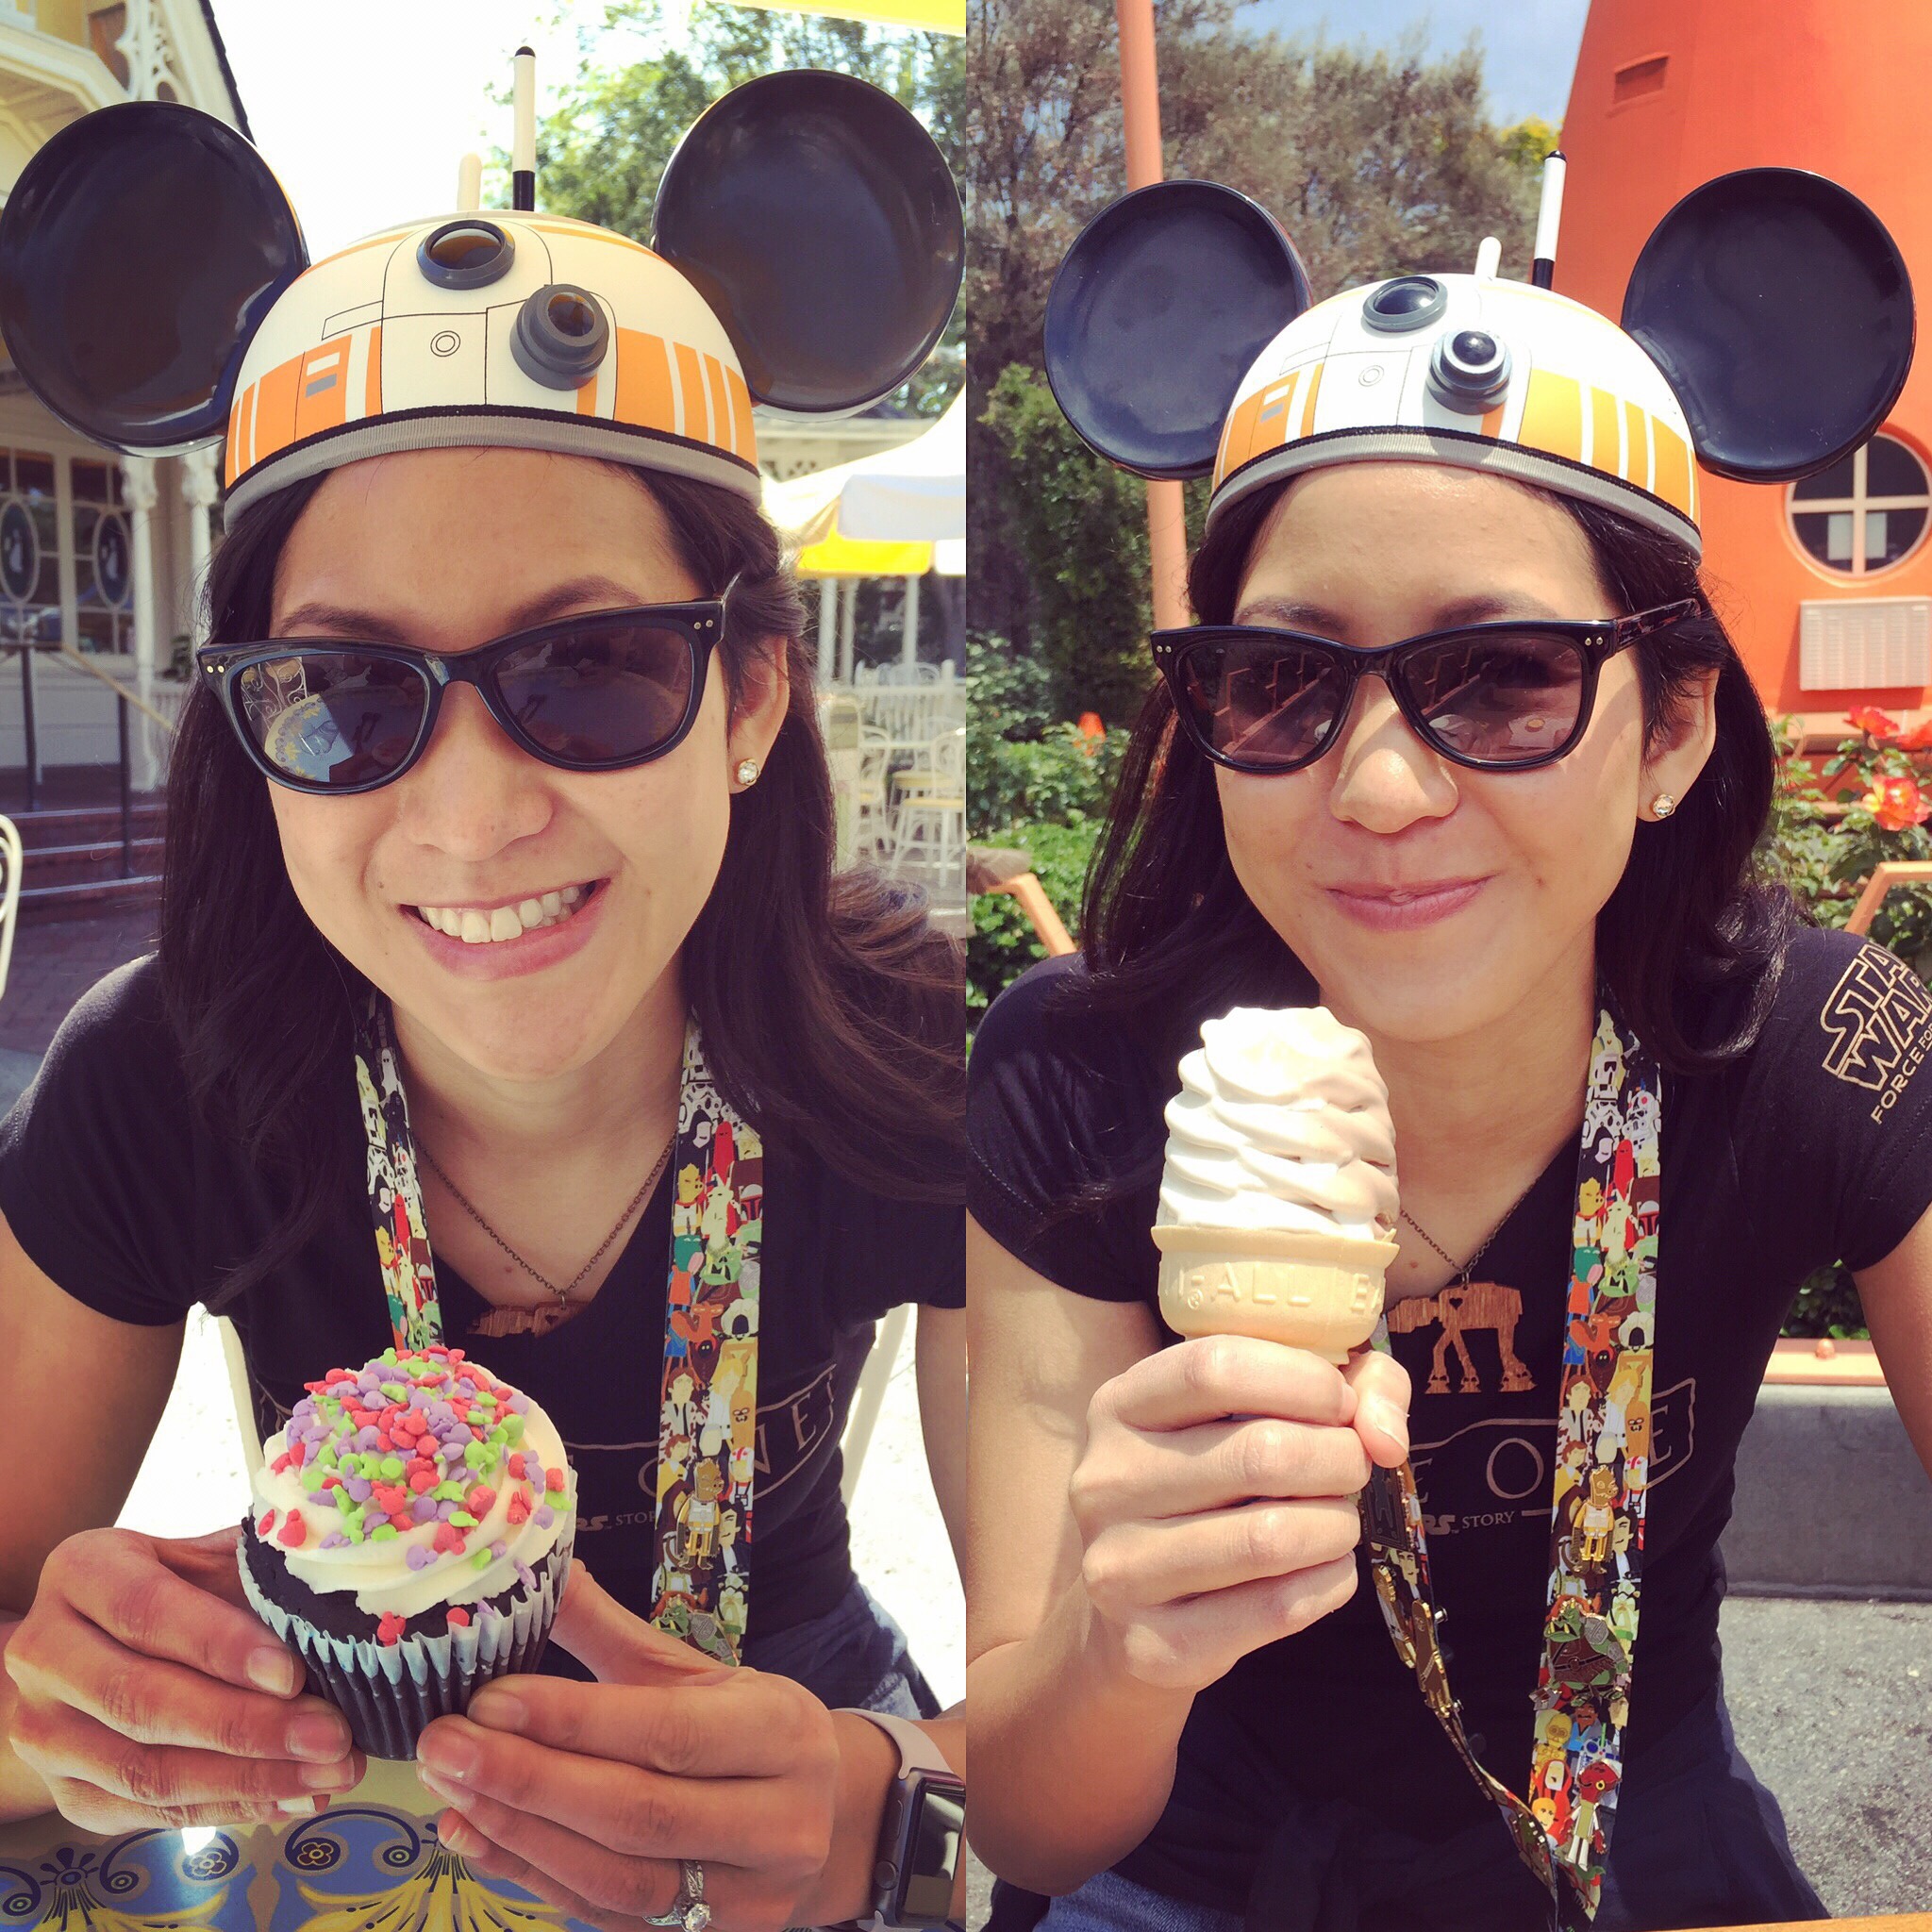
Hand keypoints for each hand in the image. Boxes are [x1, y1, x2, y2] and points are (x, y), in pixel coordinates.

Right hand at [5, 1525, 364, 1828]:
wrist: (87, 1646)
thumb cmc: (173, 1586)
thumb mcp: (203, 1560)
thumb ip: (251, 1578)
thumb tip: (332, 1611)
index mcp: (81, 1572)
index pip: (146, 1611)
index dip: (219, 1645)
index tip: (293, 1674)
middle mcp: (44, 1653)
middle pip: (142, 1702)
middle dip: (248, 1726)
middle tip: (333, 1734)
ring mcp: (45, 1733)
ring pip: (144, 1770)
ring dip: (248, 1779)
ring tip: (331, 1772)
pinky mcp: (66, 1794)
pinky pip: (149, 1812)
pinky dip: (230, 1807)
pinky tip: (294, 1798)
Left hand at [414, 1566, 841, 1931]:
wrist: (820, 1824)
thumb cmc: (747, 1733)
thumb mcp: (696, 1672)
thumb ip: (611, 1633)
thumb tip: (538, 1569)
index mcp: (782, 1733)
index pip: (669, 1731)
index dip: (574, 1720)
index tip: (489, 1697)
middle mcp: (778, 1823)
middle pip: (639, 1812)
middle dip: (529, 1780)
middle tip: (444, 1745)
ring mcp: (744, 1900)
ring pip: (616, 1877)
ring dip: (520, 1833)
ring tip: (448, 1791)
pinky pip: (604, 1914)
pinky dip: (530, 1876)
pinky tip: (474, 1837)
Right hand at [1071, 1334, 1411, 1693]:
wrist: (1133, 1614)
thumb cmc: (1211, 1486)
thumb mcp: (1252, 1411)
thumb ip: (1341, 1387)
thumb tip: (1387, 1436)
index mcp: (1119, 1405)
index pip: (1214, 1367)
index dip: (1303, 1379)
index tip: (1341, 1403)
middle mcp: (1105, 1481)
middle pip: (1259, 1453)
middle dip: (1340, 1458)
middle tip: (1352, 1468)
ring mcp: (1121, 1566)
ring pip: (1272, 1537)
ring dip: (1337, 1525)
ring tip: (1338, 1519)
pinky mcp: (1155, 1642)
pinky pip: (1277, 1607)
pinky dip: (1330, 1583)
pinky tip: (1326, 1568)